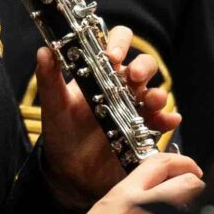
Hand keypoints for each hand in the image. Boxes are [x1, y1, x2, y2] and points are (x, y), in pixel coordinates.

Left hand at [37, 27, 178, 209]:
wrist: (69, 171)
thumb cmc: (61, 131)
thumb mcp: (53, 104)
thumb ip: (49, 78)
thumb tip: (44, 50)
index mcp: (100, 73)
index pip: (116, 44)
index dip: (119, 43)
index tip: (111, 56)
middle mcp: (122, 86)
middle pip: (144, 65)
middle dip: (144, 66)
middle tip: (134, 76)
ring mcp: (135, 108)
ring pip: (155, 92)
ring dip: (158, 94)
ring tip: (152, 102)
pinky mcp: (144, 131)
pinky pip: (163, 121)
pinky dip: (169, 119)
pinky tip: (169, 121)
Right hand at [62, 152, 213, 213]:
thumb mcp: (101, 212)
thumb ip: (126, 204)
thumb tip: (146, 204)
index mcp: (123, 194)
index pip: (159, 164)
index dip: (183, 163)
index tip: (192, 169)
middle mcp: (138, 209)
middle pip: (186, 185)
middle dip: (200, 192)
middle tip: (203, 201)